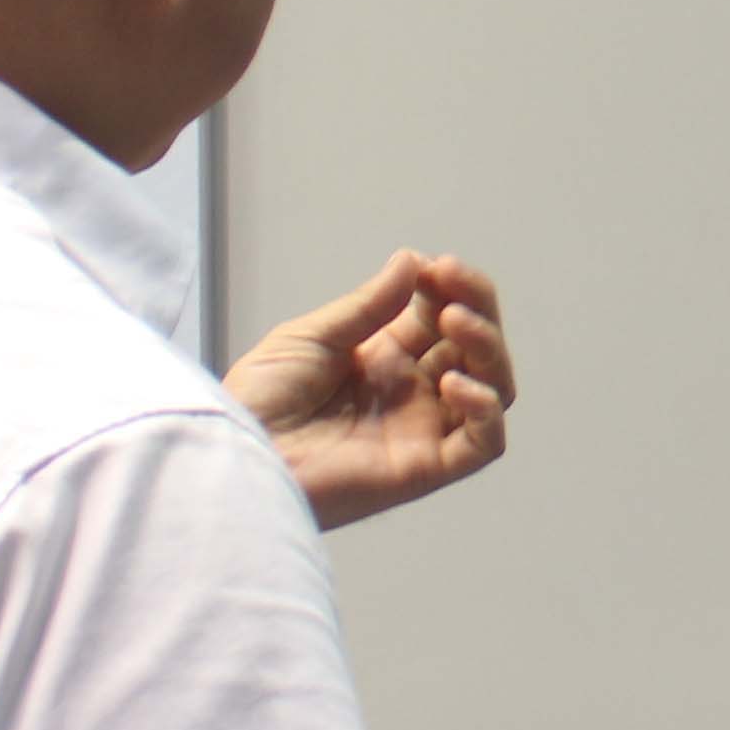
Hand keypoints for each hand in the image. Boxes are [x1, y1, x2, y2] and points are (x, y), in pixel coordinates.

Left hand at [229, 252, 513, 531]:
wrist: (237, 454)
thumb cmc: (259, 401)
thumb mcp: (310, 337)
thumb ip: (367, 306)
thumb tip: (412, 261)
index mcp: (385, 358)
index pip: (442, 317)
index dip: (450, 286)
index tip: (433, 265)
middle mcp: (411, 392)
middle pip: (475, 347)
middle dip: (475, 304)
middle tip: (449, 281)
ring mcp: (421, 429)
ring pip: (491, 388)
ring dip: (487, 347)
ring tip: (455, 320)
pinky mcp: (424, 468)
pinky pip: (482, 444)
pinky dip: (484, 409)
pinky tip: (454, 382)